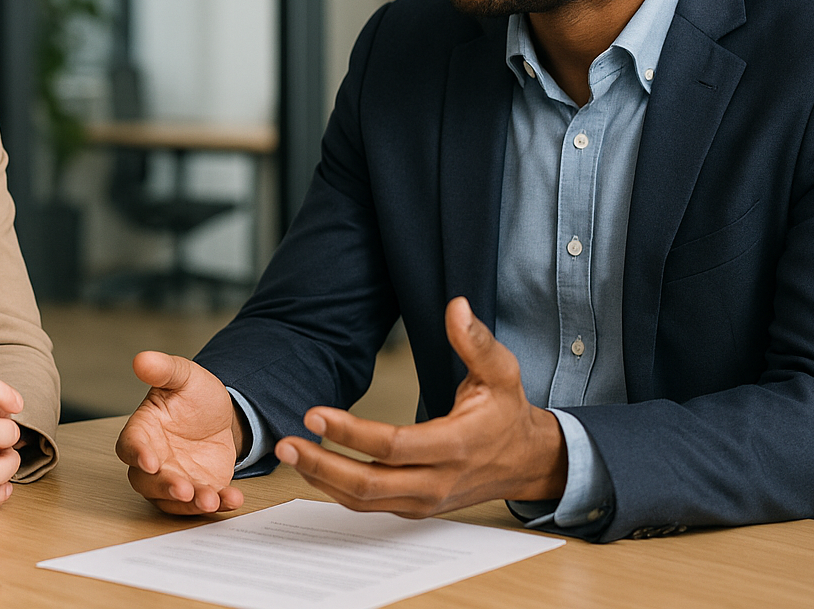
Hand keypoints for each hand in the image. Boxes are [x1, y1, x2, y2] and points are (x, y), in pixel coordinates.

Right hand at [116, 351, 245, 514]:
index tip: (150, 462)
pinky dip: (218, 503)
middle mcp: (154, 460)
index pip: (130, 446)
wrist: (222, 416)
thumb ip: (164, 370)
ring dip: (190, 503)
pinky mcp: (197, 490)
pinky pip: (202, 503)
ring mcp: (174, 478)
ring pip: (172, 500)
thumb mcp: (185, 376)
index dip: (137, 455)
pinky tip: (233, 498)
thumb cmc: (193, 396)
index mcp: (143, 430)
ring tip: (211, 500)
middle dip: (165, 488)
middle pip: (147, 482)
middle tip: (184, 490)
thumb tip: (141, 359)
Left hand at [275, 297, 566, 516]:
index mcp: (456, 445)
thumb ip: (476, 341)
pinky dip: (337, 490)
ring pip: (365, 501)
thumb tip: (456, 307)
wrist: (527, 461)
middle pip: (370, 483)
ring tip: (289, 453)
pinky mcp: (416, 507)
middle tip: (286, 442)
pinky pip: (370, 505)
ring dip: (322, 479)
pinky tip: (313, 468)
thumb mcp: (502, 371)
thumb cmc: (508, 412)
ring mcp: (425, 499)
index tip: (314, 413)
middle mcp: (437, 480)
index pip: (394, 446)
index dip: (351, 432)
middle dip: (323, 464)